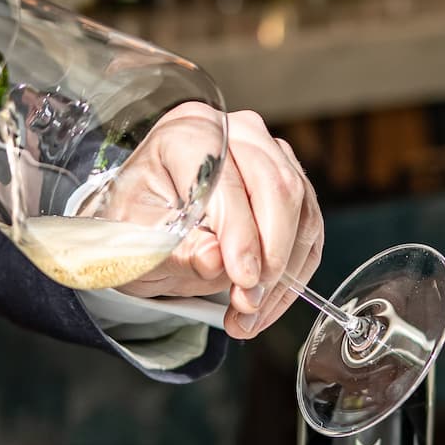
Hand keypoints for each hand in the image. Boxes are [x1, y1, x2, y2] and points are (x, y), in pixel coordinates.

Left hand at [111, 104, 321, 340]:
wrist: (148, 222)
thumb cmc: (137, 223)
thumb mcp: (135, 240)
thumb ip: (171, 249)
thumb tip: (213, 259)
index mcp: (188, 132)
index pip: (224, 178)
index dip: (238, 232)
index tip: (241, 279)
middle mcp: (236, 133)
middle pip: (276, 186)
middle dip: (270, 254)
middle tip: (248, 301)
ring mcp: (270, 155)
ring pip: (301, 209)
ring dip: (284, 272)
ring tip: (249, 312)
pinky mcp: (292, 184)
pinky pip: (309, 230)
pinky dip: (294, 274)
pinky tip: (267, 304)